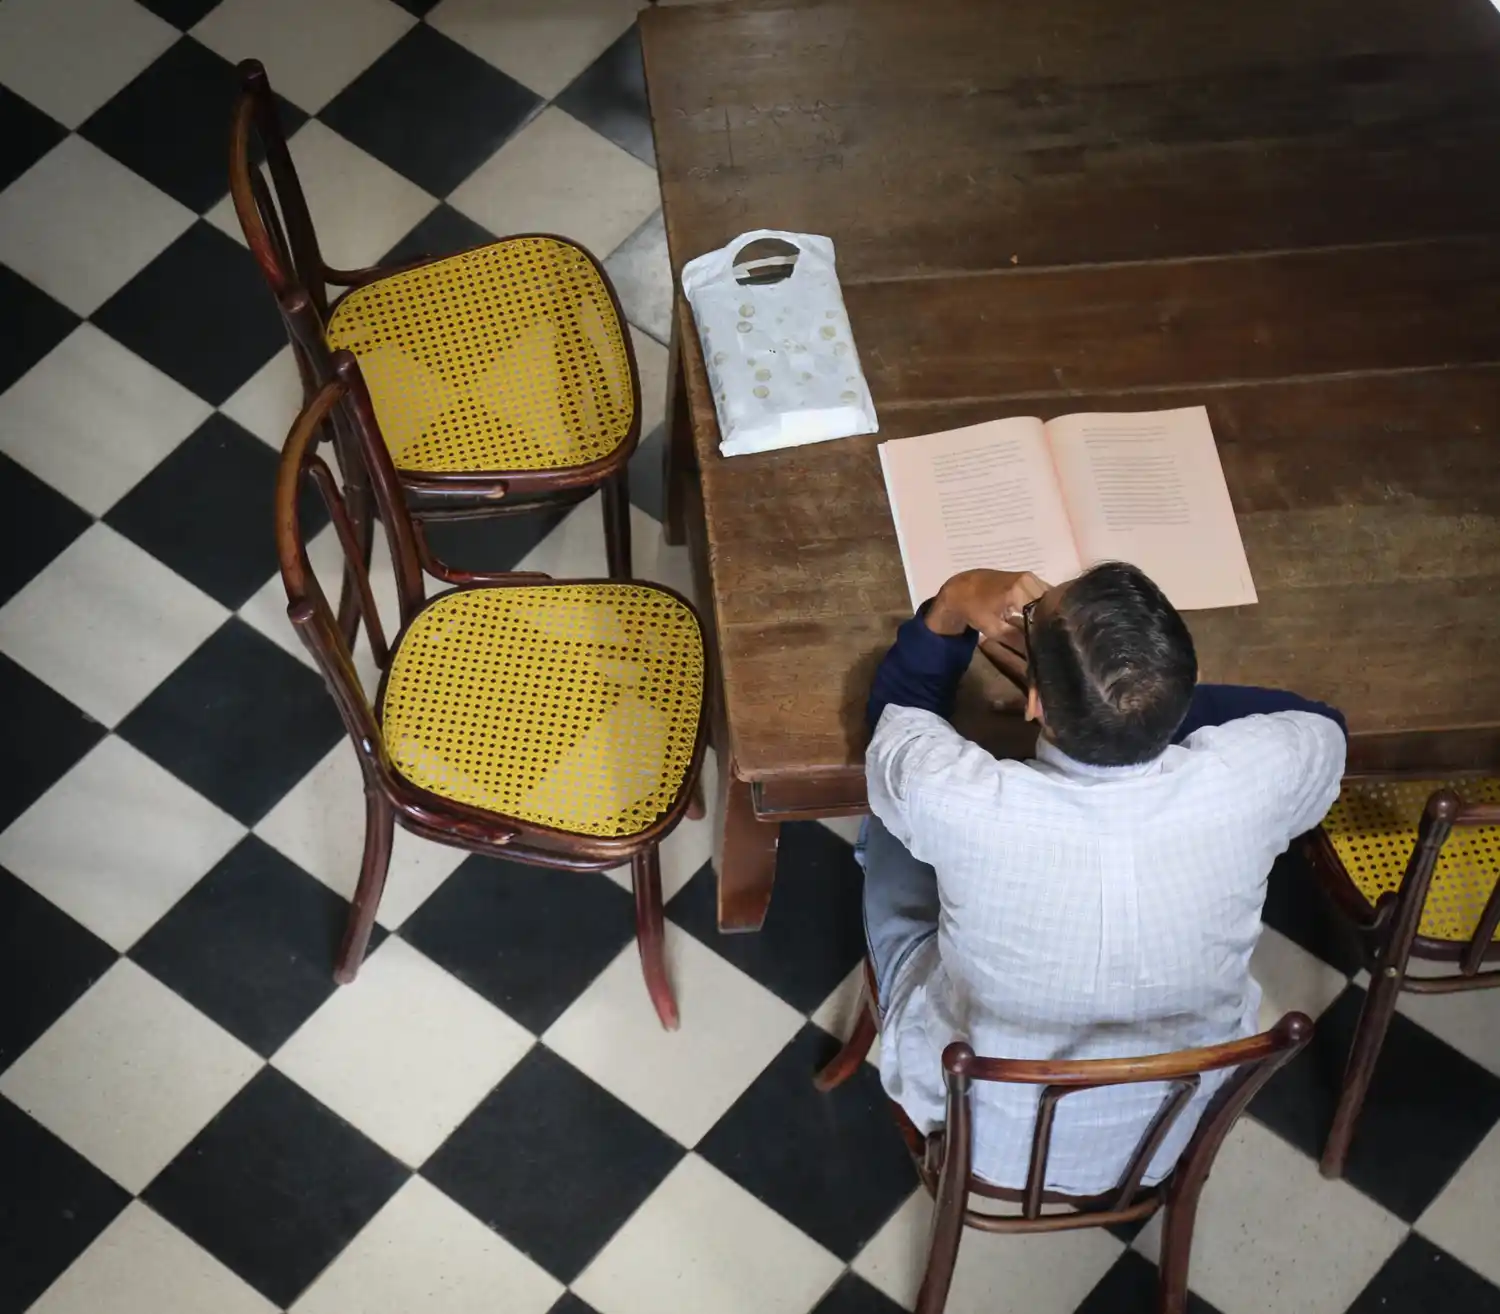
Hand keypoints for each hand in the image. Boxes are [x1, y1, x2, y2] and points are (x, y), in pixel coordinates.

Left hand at [926, 569, 1049, 642]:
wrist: (959, 589)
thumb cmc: (973, 609)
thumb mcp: (994, 629)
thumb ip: (1018, 639)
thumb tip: (1036, 652)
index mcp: (1021, 589)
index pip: (1046, 610)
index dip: (1049, 626)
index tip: (1051, 640)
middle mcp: (1029, 579)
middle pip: (1050, 602)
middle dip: (1052, 619)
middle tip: (1052, 636)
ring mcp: (1029, 577)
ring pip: (1048, 597)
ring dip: (1048, 612)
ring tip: (1048, 628)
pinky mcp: (1027, 578)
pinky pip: (1041, 593)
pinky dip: (1043, 604)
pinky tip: (1041, 617)